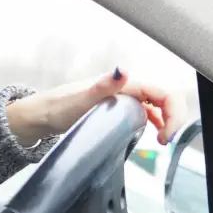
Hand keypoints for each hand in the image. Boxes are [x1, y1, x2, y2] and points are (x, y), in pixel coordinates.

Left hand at [6, 68, 188, 146]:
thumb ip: (103, 86)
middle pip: (163, 98)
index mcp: (124, 84)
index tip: (167, 136)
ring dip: (165, 121)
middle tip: (165, 140)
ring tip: (161, 140)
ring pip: (155, 106)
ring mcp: (121, 99)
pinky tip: (150, 134)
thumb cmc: (56, 108)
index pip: (163, 92)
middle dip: (173, 117)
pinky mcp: (115, 110)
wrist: (38, 117)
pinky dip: (152, 123)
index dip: (173, 112)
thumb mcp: (80, 99)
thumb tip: (121, 71)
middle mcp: (125, 88)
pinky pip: (143, 113)